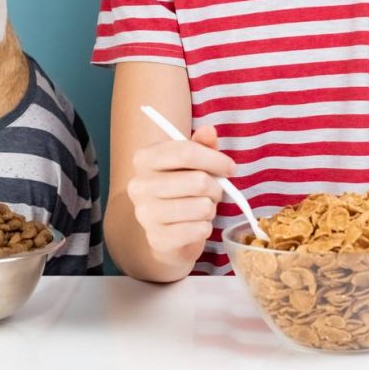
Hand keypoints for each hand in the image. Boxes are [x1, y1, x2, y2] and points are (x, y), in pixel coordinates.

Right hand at [127, 126, 235, 268]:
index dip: (215, 159)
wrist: (166, 233)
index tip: (229, 168)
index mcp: (144, 159)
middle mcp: (139, 185)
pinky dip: (205, 227)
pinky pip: (199, 229)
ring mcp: (145, 214)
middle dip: (216, 187)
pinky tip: (194, 225)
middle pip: (198, 181)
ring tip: (201, 209)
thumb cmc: (182, 191)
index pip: (186, 152)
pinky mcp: (158, 238)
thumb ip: (201, 146)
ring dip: (210, 208)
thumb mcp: (191, 164)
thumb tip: (209, 130)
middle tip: (215, 192)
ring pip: (202, 206)